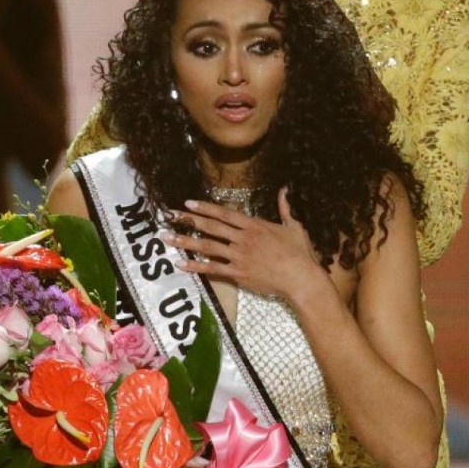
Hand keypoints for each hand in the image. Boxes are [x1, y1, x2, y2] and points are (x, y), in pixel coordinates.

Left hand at [165, 190, 333, 306]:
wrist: (301, 278)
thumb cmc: (300, 254)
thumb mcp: (295, 226)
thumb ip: (286, 207)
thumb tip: (285, 189)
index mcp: (254, 226)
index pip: (224, 214)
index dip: (205, 208)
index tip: (188, 202)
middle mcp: (243, 239)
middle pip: (210, 227)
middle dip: (188, 220)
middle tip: (170, 215)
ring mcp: (239, 256)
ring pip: (207, 246)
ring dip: (185, 241)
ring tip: (167, 238)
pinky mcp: (238, 273)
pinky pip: (213, 269)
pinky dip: (196, 267)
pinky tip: (181, 264)